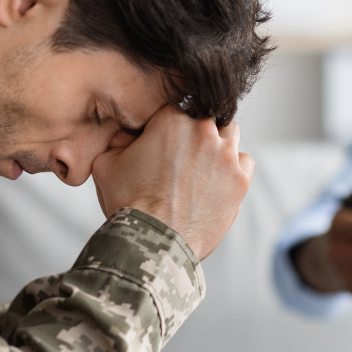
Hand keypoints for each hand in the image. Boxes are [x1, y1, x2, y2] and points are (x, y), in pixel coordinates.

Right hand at [92, 106, 253, 259]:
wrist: (153, 242)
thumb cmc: (128, 204)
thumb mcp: (106, 164)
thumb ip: (117, 140)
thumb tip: (127, 135)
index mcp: (171, 119)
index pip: (174, 109)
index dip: (166, 127)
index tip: (161, 143)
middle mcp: (203, 130)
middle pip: (205, 117)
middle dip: (194, 133)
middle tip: (182, 157)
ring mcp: (226, 154)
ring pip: (229, 133)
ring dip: (218, 144)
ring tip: (202, 167)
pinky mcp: (241, 180)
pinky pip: (245, 161)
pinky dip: (235, 168)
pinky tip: (218, 182)